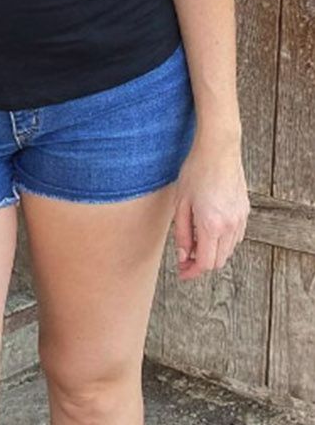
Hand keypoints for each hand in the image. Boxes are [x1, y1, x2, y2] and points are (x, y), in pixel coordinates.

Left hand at [173, 131, 248, 279]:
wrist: (219, 151)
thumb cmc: (195, 173)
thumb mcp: (180, 203)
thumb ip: (181, 232)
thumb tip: (183, 254)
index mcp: (211, 225)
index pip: (205, 262)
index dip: (192, 271)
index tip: (182, 273)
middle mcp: (229, 226)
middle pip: (218, 260)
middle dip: (200, 264)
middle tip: (184, 260)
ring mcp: (240, 219)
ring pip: (228, 250)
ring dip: (212, 253)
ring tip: (194, 245)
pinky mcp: (245, 212)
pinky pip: (236, 237)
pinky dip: (223, 242)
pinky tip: (209, 233)